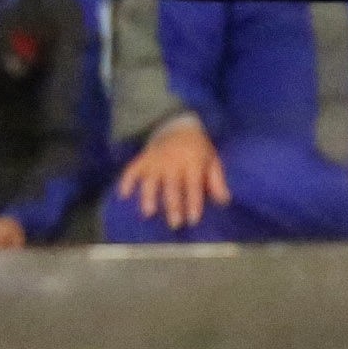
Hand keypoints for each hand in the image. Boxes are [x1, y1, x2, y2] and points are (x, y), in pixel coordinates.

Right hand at [114, 119, 228, 228]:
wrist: (178, 124)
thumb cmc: (198, 148)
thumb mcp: (212, 160)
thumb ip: (217, 180)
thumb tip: (224, 201)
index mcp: (193, 162)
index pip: (194, 185)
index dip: (193, 203)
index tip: (193, 220)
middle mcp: (173, 162)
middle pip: (172, 187)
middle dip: (173, 206)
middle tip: (175, 224)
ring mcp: (156, 161)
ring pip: (151, 181)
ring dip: (149, 196)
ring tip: (148, 213)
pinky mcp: (143, 159)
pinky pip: (132, 170)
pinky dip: (126, 181)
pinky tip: (123, 195)